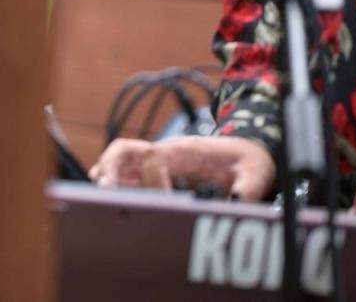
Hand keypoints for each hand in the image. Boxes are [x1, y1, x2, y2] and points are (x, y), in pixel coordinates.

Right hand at [89, 136, 276, 201]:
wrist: (248, 151)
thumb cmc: (249, 161)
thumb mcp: (256, 173)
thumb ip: (249, 189)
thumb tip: (236, 203)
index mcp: (185, 151)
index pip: (155, 157)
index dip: (153, 181)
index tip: (164, 202)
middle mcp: (165, 153)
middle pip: (124, 151)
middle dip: (110, 169)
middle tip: (104, 193)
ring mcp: (157, 162)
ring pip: (119, 162)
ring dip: (106, 177)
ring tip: (99, 201)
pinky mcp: (155, 173)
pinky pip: (125, 175)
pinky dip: (113, 186)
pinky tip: (110, 204)